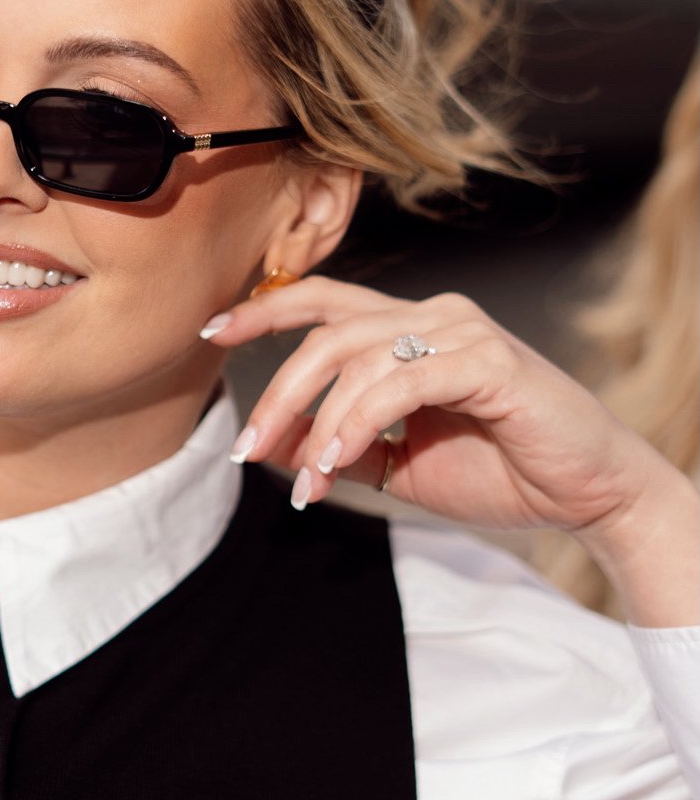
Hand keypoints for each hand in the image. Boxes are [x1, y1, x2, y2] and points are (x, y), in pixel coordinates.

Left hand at [203, 276, 667, 538]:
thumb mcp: (400, 465)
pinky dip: (356, 422)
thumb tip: (271, 447)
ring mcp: (464, 332)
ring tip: (304, 479)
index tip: (211, 333)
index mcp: (412, 330)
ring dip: (316, 423)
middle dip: (277, 393)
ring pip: (357, 358)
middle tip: (245, 449)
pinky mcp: (490, 361)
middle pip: (327, 333)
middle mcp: (435, 316)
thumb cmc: (502, 473)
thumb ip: (340, 448)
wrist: (588, 497)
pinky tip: (334, 460)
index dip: (264, 310)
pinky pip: (400, 383)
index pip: (325, 302)